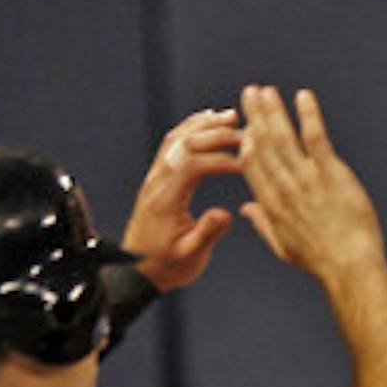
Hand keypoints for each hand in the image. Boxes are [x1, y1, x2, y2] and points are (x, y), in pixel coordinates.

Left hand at [121, 107, 241, 292]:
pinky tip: (208, 122)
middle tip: (245, 132)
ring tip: (230, 116)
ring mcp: (155, 178)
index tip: (249, 162)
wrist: (137, 270)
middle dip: (216, 134)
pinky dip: (191, 129)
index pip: (194, 166)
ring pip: (176, 138)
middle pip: (184, 144)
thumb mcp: (190, 257)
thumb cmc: (166, 266)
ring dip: (203, 125)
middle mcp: (157, 183)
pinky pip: (172, 145)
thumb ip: (206, 234)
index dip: (223, 159)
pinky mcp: (158, 178)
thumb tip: (226, 213)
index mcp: (165, 201)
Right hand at [237, 86, 384, 284]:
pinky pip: (316, 138)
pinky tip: (304, 97)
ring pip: (284, 137)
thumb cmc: (320, 261)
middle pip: (264, 144)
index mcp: (271, 204)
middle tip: (250, 93)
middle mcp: (285, 187)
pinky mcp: (331, 174)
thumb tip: (246, 209)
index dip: (247, 141)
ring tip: (267, 91)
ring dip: (274, 111)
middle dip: (256, 116)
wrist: (350, 266)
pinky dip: (309, 115)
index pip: (252, 164)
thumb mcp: (284, 247)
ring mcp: (307, 179)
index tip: (244, 124)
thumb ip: (263, 224)